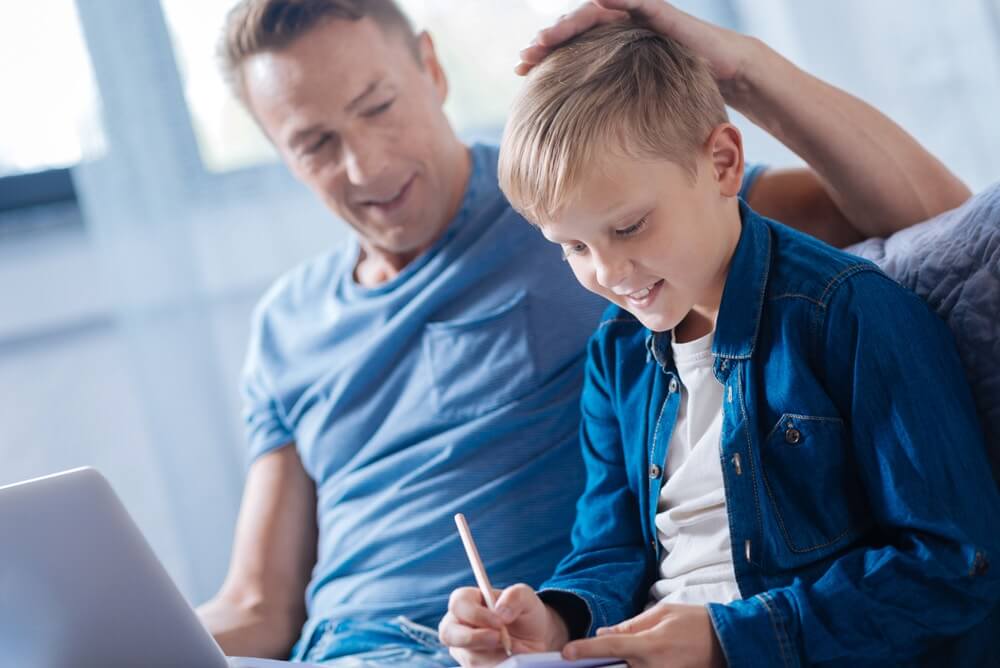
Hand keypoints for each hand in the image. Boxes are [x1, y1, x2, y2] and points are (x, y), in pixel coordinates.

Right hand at [439, 584, 569, 666]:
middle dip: (473, 638)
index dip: (475, 613)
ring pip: (469, 656)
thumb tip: (500, 612)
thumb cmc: (524, 612)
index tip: (499, 622)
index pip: (458, 603)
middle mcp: (459, 625)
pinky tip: (513, 660)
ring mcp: (463, 649)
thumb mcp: (525, 598)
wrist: (533, 639)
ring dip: (495, 654)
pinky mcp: (472, 667)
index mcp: (467, 601)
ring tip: (518, 649)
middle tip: (498, 639)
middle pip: (448, 633)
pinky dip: (499, 664)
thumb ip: (514, 596)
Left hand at [516, 0, 756, 97]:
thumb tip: (585, 150)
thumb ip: (613, 113)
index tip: (521, 72)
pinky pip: (631, 2)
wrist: (725, 69)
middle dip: (548, 41)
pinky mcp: (658, 12)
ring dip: (567, 24)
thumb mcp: (640, 104)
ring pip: (594, 13)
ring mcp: (638, 16)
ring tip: (544, 38)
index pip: (571, 47)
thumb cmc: (682, 88)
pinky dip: (610, 1)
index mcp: (612, 48)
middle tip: (524, 58)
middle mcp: (620, 28)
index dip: (546, 57)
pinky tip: (591, 4)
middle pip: (575, 29)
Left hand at [562, 603, 725, 667]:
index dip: (585, 650)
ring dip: (620, 665)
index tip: (566, 652)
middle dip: (599, 663)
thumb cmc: (695, 623)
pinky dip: (634, 666)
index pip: (610, 648)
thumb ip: (631, 625)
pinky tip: (632, 660)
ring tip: (618, 654)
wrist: (729, 643)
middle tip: (584, 657)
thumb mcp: (663, 613)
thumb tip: (604, 634)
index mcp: (650, 645)